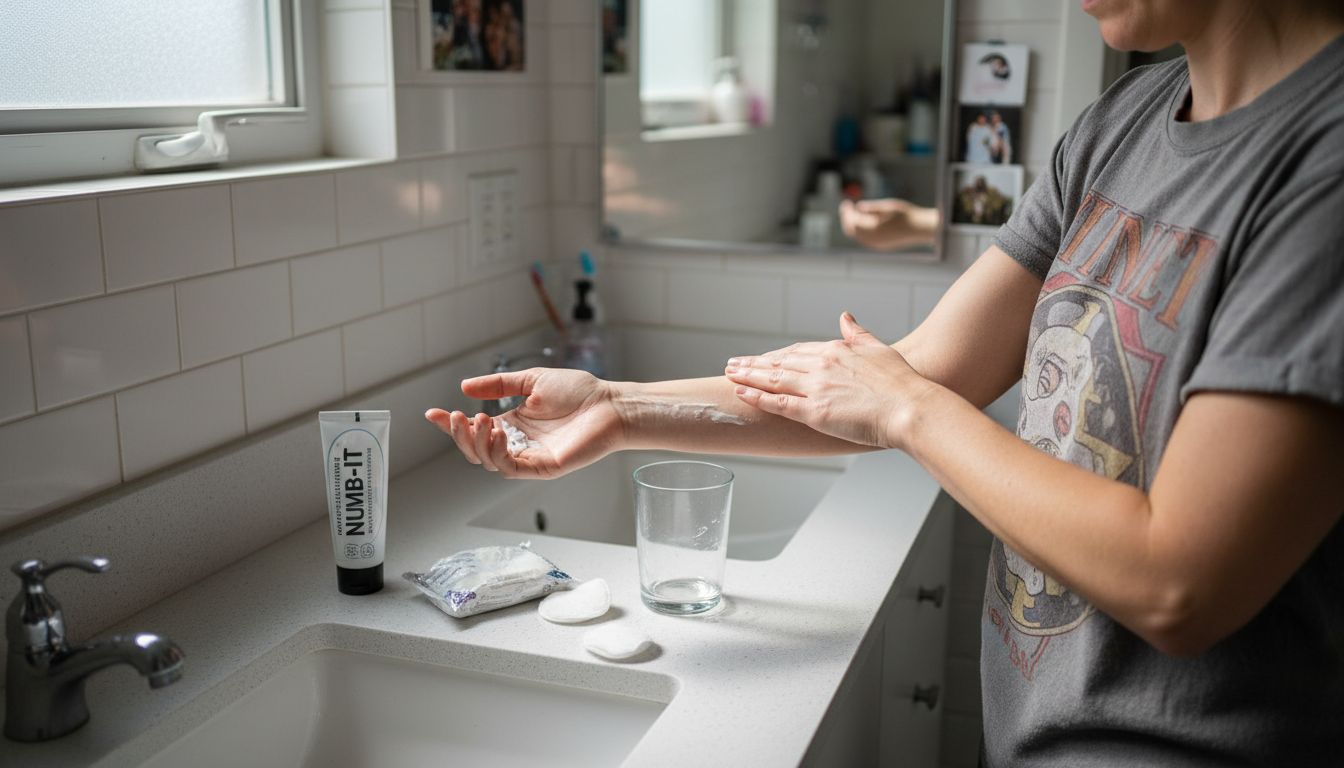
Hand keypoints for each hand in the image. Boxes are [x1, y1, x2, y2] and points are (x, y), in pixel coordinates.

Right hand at [425, 368, 621, 478]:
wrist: (609, 404)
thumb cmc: (580, 393)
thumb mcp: (532, 380)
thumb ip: (499, 385)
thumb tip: (465, 386)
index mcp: (513, 424)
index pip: (475, 429)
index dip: (452, 424)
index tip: (433, 413)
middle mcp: (518, 443)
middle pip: (476, 450)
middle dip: (460, 435)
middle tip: (458, 416)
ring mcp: (530, 458)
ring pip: (489, 461)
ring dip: (478, 442)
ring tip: (482, 420)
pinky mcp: (543, 468)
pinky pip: (511, 468)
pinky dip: (498, 454)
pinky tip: (498, 434)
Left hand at [724, 313, 930, 448]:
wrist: (910, 408)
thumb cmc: (901, 383)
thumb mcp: (878, 348)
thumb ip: (857, 333)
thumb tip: (845, 316)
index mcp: (836, 350)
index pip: (797, 350)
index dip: (777, 354)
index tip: (762, 357)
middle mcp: (821, 365)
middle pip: (779, 362)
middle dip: (753, 363)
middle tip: (732, 363)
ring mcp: (815, 388)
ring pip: (773, 379)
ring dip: (748, 375)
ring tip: (729, 374)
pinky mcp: (814, 411)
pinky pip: (778, 403)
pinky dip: (757, 397)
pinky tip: (741, 392)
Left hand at [839, 198, 938, 250]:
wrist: (921, 229)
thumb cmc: (907, 215)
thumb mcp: (889, 206)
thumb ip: (872, 208)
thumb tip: (858, 207)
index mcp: (874, 230)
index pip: (852, 223)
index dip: (846, 213)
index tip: (846, 203)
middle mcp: (874, 240)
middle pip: (853, 231)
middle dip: (848, 219)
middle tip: (848, 207)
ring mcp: (877, 245)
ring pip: (859, 236)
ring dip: (855, 225)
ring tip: (855, 212)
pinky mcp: (882, 246)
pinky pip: (866, 239)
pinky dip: (862, 230)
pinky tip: (864, 221)